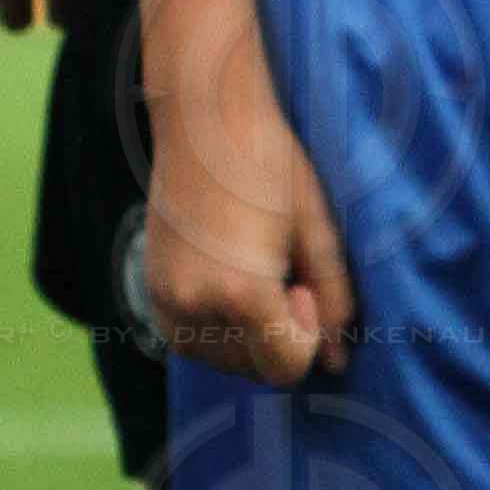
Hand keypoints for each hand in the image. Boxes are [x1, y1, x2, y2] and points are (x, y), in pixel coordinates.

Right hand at [143, 43, 355, 390]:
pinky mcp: (151, 291)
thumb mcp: (316, 229)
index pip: (284, 368)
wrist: (204, 118)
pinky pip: (190, 341)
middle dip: (277, 338)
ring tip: (254, 271)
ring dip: (246, 336)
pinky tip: (227, 276)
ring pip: (221, 360)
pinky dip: (215, 328)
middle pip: (252, 370)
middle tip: (281, 273)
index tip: (303, 286)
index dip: (307, 337)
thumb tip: (338, 361)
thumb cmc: (269, 162)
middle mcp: (195, 306)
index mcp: (241, 292)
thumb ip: (333, 300)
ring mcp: (165, 301)